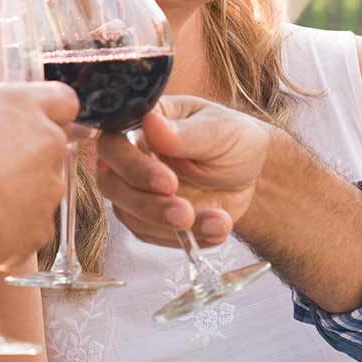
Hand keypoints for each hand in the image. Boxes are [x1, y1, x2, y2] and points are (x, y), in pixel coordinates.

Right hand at [0, 82, 77, 267]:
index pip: (62, 99)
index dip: (47, 111)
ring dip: (19, 192)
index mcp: (20, 105)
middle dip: (26, 156)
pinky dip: (13, 228)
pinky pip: (32, 226)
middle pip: (51, 146)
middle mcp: (46, 142)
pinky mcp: (42, 228)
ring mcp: (49, 188)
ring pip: (42, 188)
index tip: (26, 122)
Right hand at [96, 96, 273, 247]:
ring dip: (169, 227)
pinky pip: (154, 235)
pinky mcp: (148, 219)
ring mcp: (135, 191)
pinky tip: (216, 228)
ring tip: (215, 222)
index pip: (113, 145)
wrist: (249, 171)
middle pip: (112, 186)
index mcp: (139, 125)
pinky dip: (187, 238)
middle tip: (185, 213)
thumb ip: (185, 133)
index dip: (133, 167)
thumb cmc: (231, 138)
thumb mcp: (219, 130)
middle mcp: (128, 158)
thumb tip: (151, 123)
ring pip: (131, 216)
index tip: (168, 183)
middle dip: (148, 205)